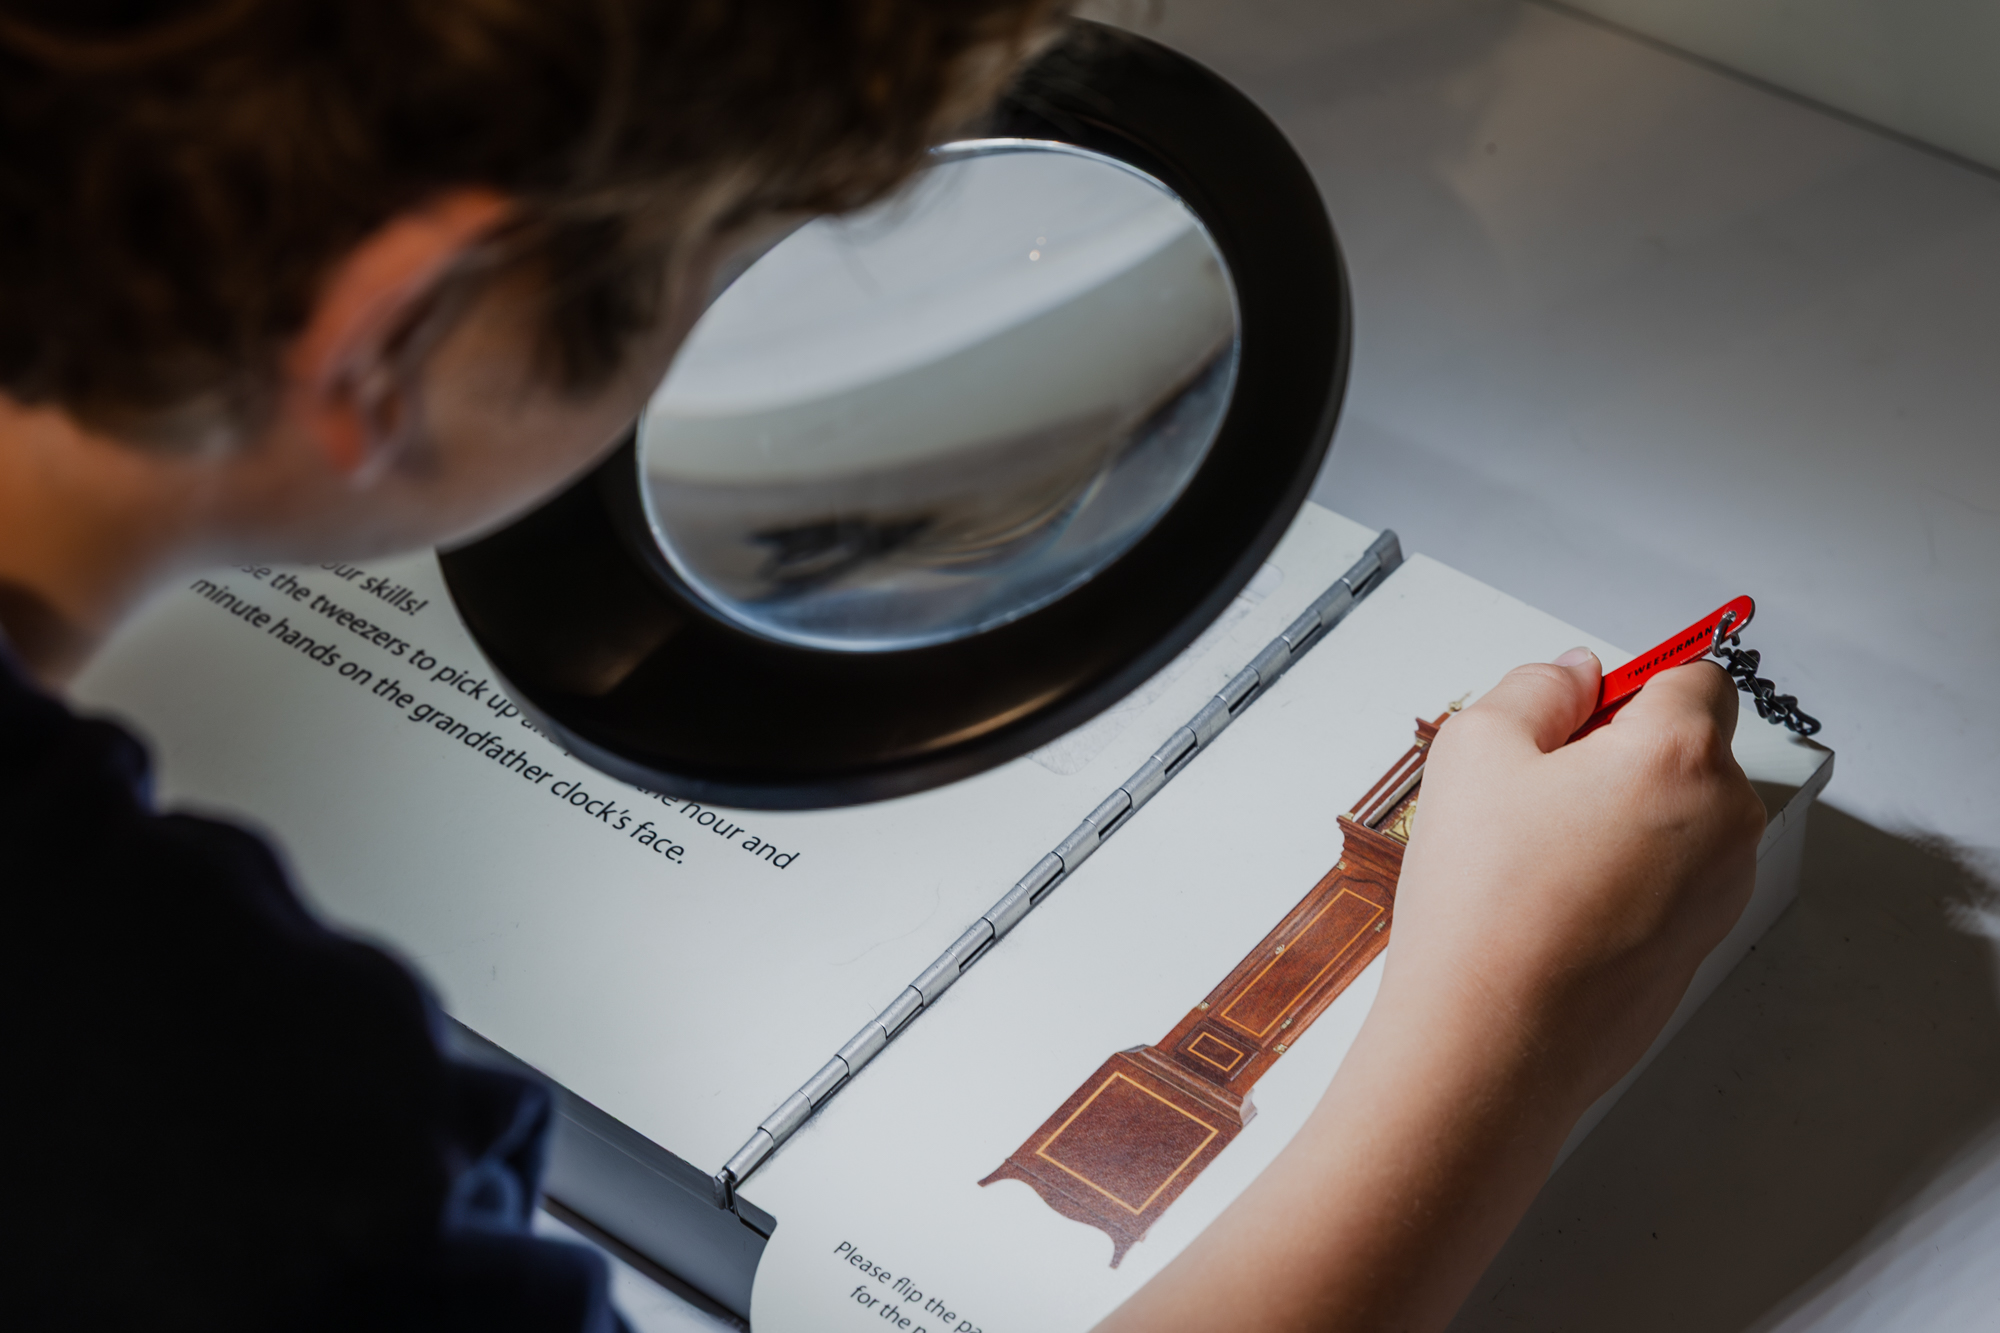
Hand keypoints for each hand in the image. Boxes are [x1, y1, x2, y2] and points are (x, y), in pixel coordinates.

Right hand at [1097, 650, 1767, 1332]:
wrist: (1491, 1044)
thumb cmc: (1484, 903)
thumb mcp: (1475, 750)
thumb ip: (1535, 688)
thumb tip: (1575, 676)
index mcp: (1681, 757)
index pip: (1694, 674)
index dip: (1627, 684)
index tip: (1572, 714)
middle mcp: (1725, 824)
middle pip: (1690, 749)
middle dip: (1619, 753)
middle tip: (1531, 790)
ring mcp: (1719, 895)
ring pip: (1678, 820)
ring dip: (1619, 818)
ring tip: (1530, 858)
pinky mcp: (1696, 952)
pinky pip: (1667, 885)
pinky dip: (1621, 881)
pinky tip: (1547, 908)